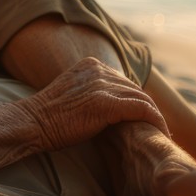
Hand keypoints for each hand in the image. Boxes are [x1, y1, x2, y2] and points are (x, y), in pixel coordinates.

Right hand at [15, 58, 167, 152]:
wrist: (34, 123)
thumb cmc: (50, 117)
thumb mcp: (73, 94)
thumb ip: (92, 92)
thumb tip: (114, 106)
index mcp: (90, 64)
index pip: (124, 81)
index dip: (136, 99)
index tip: (143, 116)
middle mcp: (98, 70)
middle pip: (135, 88)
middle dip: (148, 108)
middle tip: (157, 126)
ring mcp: (102, 85)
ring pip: (142, 98)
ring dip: (155, 116)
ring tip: (161, 131)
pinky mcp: (106, 103)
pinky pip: (142, 109)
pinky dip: (155, 120)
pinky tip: (161, 131)